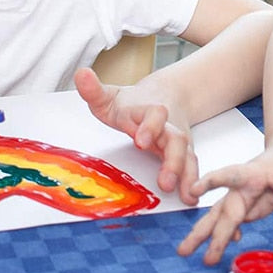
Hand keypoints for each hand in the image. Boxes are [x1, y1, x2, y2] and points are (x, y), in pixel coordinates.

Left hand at [74, 67, 198, 203]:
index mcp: (148, 111)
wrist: (164, 96)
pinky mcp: (182, 154)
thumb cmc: (132, 103)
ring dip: (185, 174)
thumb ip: (94, 90)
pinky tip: (190, 198)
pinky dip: (192, 182)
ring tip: (184, 194)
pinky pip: (190, 166)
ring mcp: (177, 140)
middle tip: (164, 180)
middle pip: (176, 139)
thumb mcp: (110, 97)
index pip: (154, 114)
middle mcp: (167, 126)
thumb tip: (80, 74)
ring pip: (186, 155)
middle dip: (172, 160)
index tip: (141, 141)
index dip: (150, 127)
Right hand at [176, 142, 272, 264]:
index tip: (194, 190)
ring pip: (219, 217)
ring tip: (184, 251)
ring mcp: (242, 197)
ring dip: (203, 234)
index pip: (231, 176)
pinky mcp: (246, 205)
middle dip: (205, 231)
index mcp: (253, 174)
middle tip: (186, 250)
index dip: (212, 182)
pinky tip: (228, 243)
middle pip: (221, 209)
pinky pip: (231, 220)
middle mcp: (242, 187)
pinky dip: (227, 232)